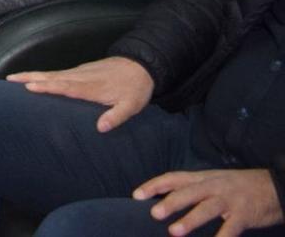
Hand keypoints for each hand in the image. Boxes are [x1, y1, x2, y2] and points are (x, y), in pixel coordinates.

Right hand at [8, 56, 153, 131]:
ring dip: (32, 75)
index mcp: (91, 87)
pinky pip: (57, 73)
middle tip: (10, 79)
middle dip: (30, 77)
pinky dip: (42, 75)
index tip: (30, 87)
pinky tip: (34, 78)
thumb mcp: (131, 105)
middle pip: (52, 76)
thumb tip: (100, 128)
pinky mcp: (79, 71)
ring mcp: (78, 72)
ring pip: (52, 73)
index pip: (66, 87)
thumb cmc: (135, 88)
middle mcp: (81, 77)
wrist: (140, 65)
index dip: (48, 87)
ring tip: (14, 78)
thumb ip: (116, 116)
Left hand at [134, 169, 282, 236]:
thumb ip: (192, 188)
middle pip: (189, 192)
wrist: (274, 185)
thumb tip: (166, 198)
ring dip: (190, 220)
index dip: (154, 185)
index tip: (137, 195)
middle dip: (170, 202)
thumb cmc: (238, 186)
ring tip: (175, 231)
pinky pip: (232, 228)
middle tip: (153, 213)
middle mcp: (214, 186)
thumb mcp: (214, 180)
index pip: (174, 178)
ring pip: (207, 208)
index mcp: (203, 178)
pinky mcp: (245, 215)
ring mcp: (230, 200)